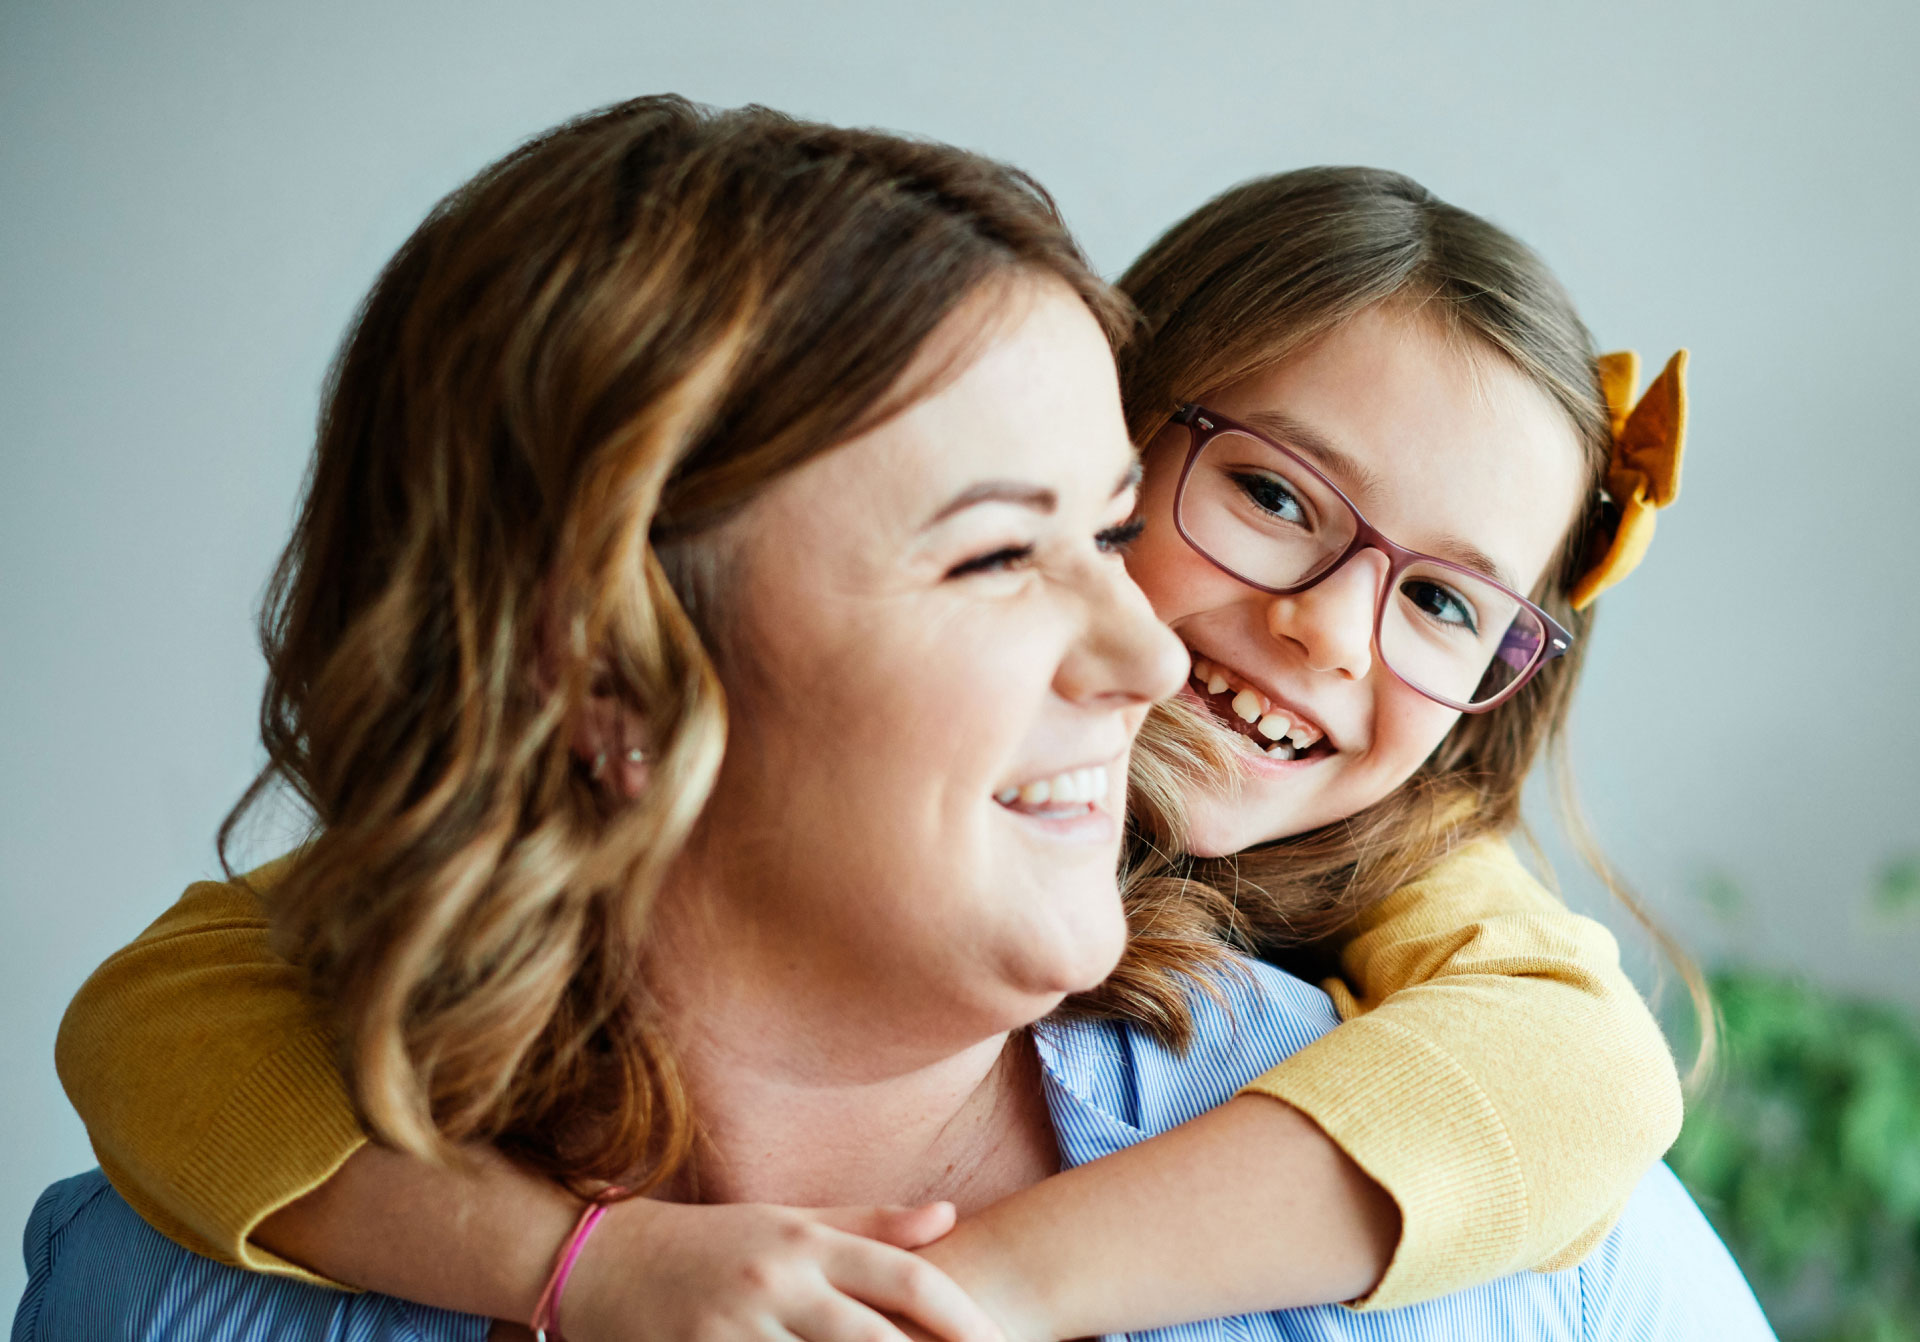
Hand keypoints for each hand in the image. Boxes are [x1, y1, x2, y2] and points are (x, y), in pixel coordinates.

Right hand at [558, 1198, 1006, 1341]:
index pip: (905, 1279)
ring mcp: (738, 1329)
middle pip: (876, 1338)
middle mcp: (778, 1282)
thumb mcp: (791, 1221)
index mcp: (806, 1241)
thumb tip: (949, 1217)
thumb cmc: (712, 1242)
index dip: (962, 1317)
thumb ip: (871, 1224)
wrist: (600, 1261)